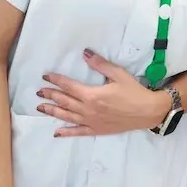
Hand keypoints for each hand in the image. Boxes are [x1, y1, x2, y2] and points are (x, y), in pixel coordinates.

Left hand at [37, 49, 167, 136]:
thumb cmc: (134, 91)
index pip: (69, 86)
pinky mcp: (96, 130)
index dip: (56, 80)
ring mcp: (91, 122)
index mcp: (92, 95)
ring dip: (52, 111)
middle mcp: (88, 110)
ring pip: (67, 116)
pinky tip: (56, 132)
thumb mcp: (119, 74)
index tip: (46, 76)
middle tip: (39, 92)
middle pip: (64, 101)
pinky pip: (77, 132)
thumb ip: (100, 64)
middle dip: (50, 95)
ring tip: (40, 108)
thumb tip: (85, 54)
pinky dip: (66, 132)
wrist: (147, 112)